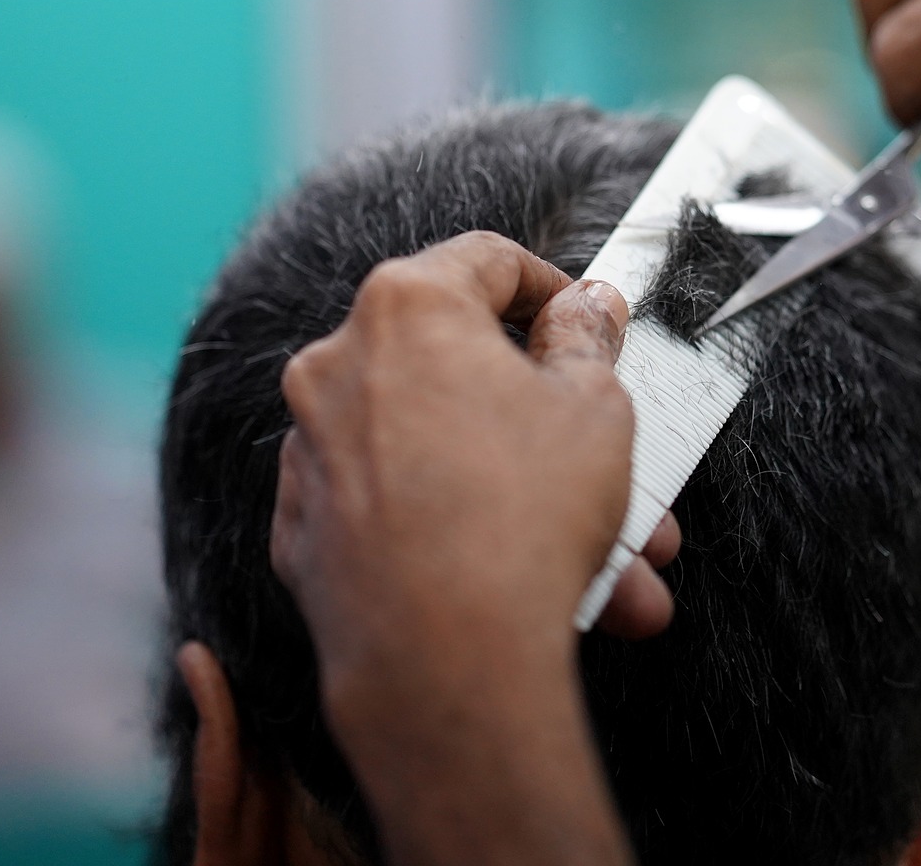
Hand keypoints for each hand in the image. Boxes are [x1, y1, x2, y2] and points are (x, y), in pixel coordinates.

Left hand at [269, 231, 641, 864]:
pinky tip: (530, 580)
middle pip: (466, 371)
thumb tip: (585, 307)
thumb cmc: (522, 518)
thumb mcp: (596, 408)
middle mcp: (339, 364)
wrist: (445, 660)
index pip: (488, 260)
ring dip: (525, 494)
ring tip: (612, 560)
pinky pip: (400, 508)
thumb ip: (588, 341)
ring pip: (442, 452)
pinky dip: (458, 529)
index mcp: (405, 306)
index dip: (553, 288)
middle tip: (615, 457)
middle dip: (554, 422)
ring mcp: (313, 449)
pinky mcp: (305, 529)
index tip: (589, 324)